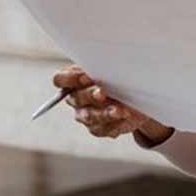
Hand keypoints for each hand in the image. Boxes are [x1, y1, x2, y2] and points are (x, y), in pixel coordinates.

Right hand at [52, 65, 172, 142]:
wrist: (135, 96)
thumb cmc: (117, 76)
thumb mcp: (110, 67)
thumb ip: (103, 67)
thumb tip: (106, 67)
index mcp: (73, 80)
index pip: (60, 79)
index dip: (70, 79)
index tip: (85, 76)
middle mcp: (76, 99)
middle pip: (76, 98)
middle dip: (90, 95)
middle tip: (102, 92)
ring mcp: (86, 115)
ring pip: (89, 116)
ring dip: (104, 112)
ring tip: (118, 110)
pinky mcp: (98, 128)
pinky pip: (103, 128)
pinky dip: (115, 122)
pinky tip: (125, 116)